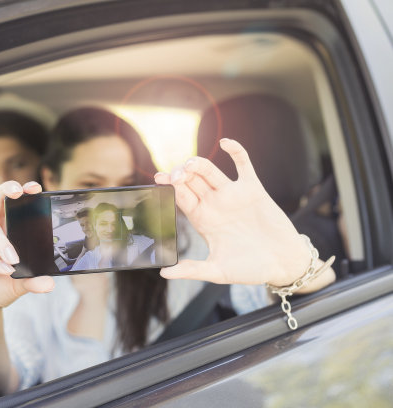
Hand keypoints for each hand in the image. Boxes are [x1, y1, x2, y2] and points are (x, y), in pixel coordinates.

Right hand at [0, 181, 54, 319]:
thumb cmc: (1, 284)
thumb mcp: (21, 283)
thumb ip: (34, 281)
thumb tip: (49, 283)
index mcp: (8, 226)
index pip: (15, 202)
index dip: (23, 191)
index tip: (35, 188)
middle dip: (8, 190)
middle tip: (19, 192)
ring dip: (3, 244)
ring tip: (14, 260)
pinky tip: (3, 270)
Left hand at [155, 138, 313, 286]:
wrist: (283, 264)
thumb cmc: (250, 268)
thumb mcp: (217, 271)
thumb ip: (192, 270)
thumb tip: (164, 273)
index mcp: (203, 219)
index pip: (180, 197)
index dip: (169, 187)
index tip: (158, 182)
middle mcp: (214, 204)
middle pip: (191, 181)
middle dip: (179, 175)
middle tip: (173, 176)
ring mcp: (233, 195)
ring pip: (210, 171)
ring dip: (198, 164)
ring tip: (189, 165)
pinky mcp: (253, 189)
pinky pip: (243, 164)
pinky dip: (236, 151)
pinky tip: (225, 143)